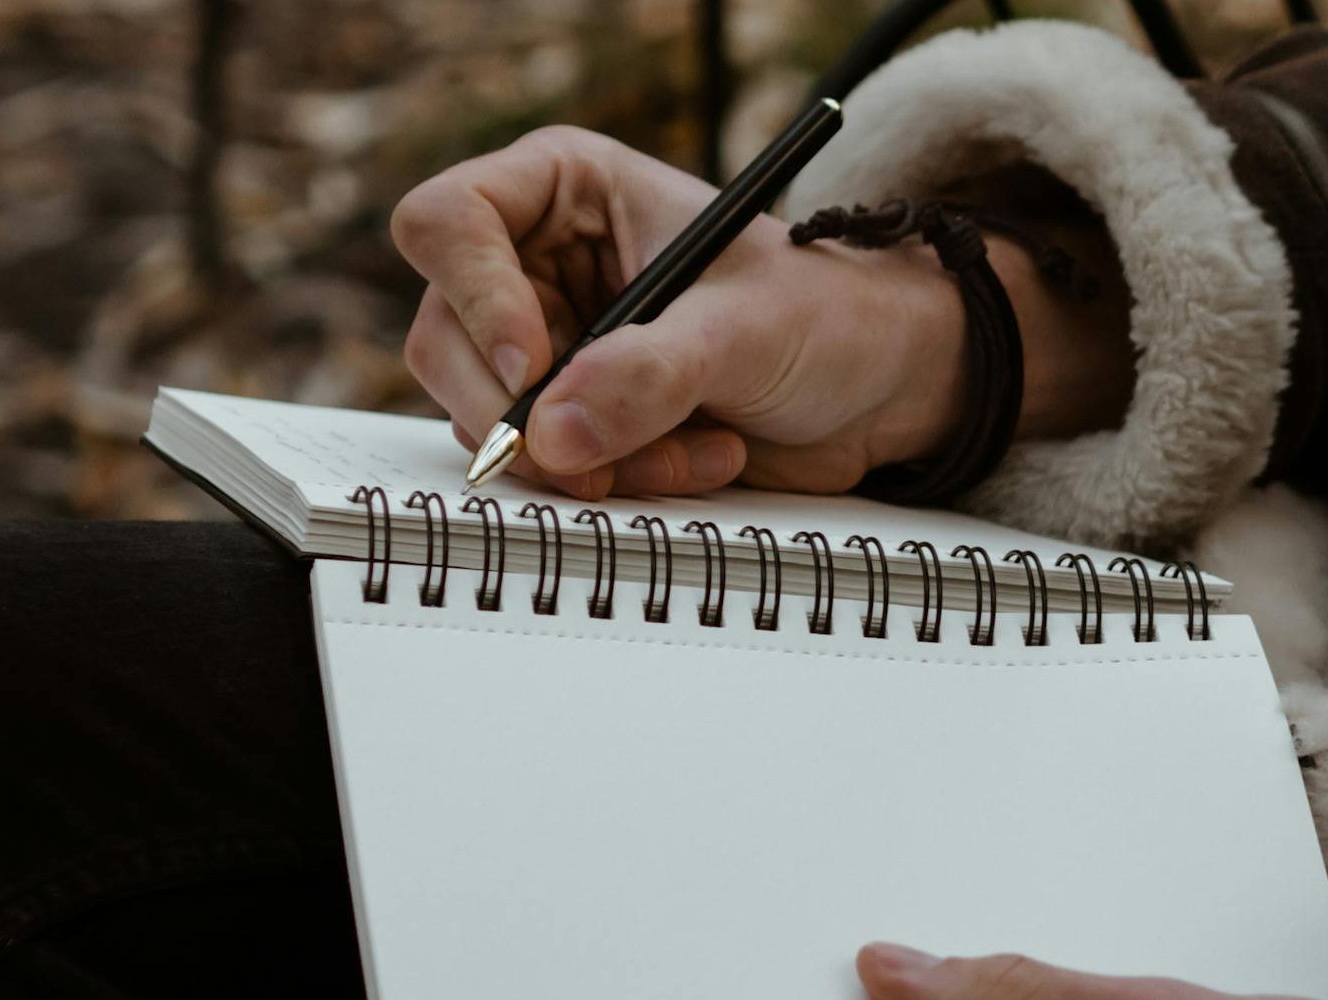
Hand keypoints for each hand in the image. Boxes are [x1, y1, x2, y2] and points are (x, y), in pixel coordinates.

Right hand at [390, 127, 1130, 499]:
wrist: (880, 386)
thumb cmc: (826, 315)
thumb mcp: (744, 331)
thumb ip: (648, 375)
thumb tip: (552, 433)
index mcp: (566, 189)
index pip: (448, 221)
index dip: (475, 298)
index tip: (536, 367)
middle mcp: (536, 263)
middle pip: (447, 341)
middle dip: (531, 414)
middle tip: (602, 456)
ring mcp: (549, 346)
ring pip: (491, 420)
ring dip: (589, 459)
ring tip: (695, 448)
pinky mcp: (574, 418)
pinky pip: (544, 466)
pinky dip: (612, 482)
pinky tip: (695, 462)